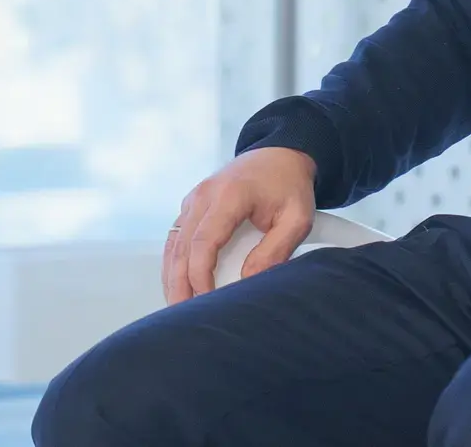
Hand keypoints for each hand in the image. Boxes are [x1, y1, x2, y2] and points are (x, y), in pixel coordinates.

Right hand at [163, 146, 317, 304]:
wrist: (281, 154)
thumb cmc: (289, 184)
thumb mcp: (297, 218)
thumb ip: (275, 251)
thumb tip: (249, 281)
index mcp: (230, 195)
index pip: (203, 242)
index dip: (200, 276)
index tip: (206, 301)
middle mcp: (204, 195)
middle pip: (181, 247)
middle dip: (179, 285)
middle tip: (182, 317)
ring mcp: (194, 198)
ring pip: (174, 244)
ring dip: (173, 277)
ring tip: (178, 308)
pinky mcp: (192, 205)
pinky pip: (176, 237)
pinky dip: (174, 262)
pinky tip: (178, 284)